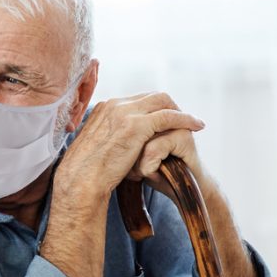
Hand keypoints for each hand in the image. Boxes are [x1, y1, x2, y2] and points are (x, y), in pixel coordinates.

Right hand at [55, 92, 205, 204]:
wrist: (80, 180)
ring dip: (180, 111)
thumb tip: (116, 142)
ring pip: (162, 101)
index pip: (137, 100)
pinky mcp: (136, 126)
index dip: (155, 109)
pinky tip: (196, 126)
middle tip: (183, 120)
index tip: (165, 120)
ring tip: (194, 123)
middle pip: (152, 96)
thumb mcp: (95, 147)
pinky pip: (169, 116)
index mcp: (104, 108)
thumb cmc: (85, 172)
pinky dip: (185, 119)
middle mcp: (114, 105)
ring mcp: (124, 113)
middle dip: (170, 106)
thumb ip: (108, 137)